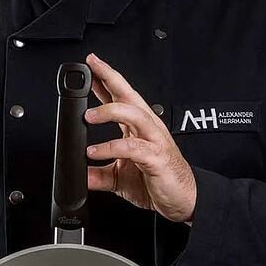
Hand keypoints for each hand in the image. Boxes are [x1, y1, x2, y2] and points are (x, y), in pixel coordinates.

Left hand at [83, 53, 195, 223]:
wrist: (183, 199)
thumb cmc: (159, 181)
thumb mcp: (120, 178)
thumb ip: (100, 174)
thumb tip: (81, 175)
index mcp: (138, 128)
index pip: (120, 98)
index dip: (106, 81)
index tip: (91, 66)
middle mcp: (147, 128)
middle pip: (129, 96)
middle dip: (111, 78)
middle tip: (93, 67)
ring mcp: (154, 140)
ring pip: (134, 114)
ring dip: (110, 111)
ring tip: (89, 116)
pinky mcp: (156, 157)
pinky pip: (132, 147)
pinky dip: (112, 147)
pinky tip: (95, 151)